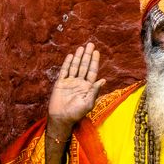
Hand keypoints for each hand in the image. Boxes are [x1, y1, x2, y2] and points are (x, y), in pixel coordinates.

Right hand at [45, 43, 105, 163]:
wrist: (61, 118)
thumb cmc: (76, 113)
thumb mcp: (88, 102)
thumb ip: (95, 90)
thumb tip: (103, 79)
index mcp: (88, 87)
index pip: (92, 71)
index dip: (94, 61)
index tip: (96, 52)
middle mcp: (79, 82)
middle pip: (84, 66)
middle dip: (87, 55)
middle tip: (90, 44)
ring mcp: (70, 82)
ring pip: (75, 66)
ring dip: (78, 57)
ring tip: (81, 47)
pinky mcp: (60, 83)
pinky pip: (64, 71)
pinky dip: (67, 63)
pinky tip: (71, 56)